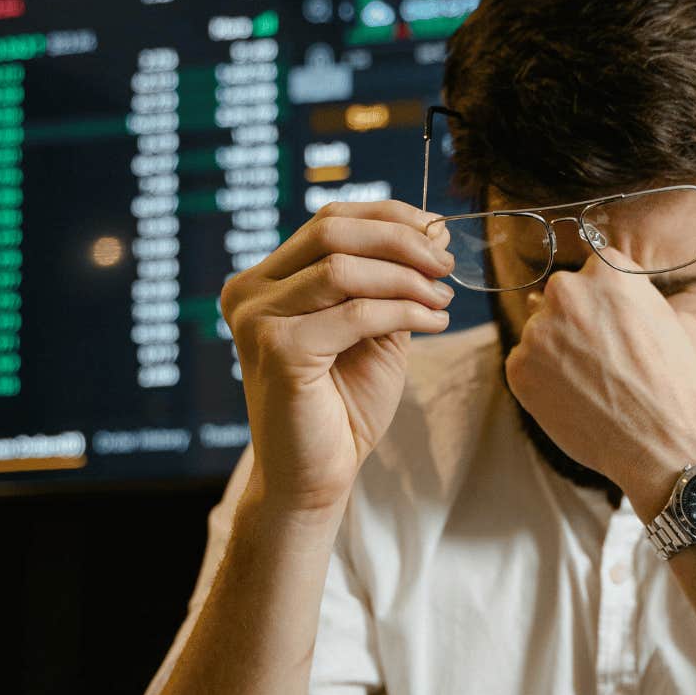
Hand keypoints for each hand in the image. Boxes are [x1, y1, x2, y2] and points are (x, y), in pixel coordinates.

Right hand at [221, 200, 454, 517]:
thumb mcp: (374, 330)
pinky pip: (355, 314)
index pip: (328, 220)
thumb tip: (431, 232)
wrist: (314, 477)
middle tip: (445, 265)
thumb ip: (391, 282)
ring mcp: (257, 320)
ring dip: (406, 278)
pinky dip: (404, 311)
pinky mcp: (278, 350)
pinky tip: (434, 323)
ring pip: (343, 269)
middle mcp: (250, 293)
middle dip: (400, 241)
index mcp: (265, 281)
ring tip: (443, 298)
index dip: (388, 217)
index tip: (436, 234)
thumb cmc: (342, 407)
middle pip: (331, 230)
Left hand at [504, 251, 695, 518]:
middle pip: (561, 298)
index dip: (604, 302)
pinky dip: (543, 381)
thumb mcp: (679, 322)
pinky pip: (525, 365)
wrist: (666, 446)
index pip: (593, 272)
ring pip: (540, 333)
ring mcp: (538, 332)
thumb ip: (641, 301)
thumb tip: (621, 301)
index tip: (613, 324)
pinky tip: (575, 400)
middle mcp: (567, 293)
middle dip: (576, 321)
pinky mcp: (519, 369)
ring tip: (591, 385)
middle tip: (601, 357)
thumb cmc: (681, 387)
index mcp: (609, 272)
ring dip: (558, 352)